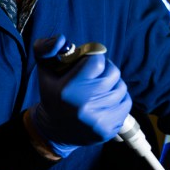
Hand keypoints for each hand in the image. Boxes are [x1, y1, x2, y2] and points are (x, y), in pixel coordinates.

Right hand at [30, 35, 131, 157]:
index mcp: (69, 89)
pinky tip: (106, 101)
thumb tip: (61, 39)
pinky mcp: (108, 129)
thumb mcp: (44, 71)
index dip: (94, 58)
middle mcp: (84, 105)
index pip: (97, 60)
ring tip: (100, 89)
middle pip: (113, 72)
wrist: (55, 131)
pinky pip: (126, 103)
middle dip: (106, 70)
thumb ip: (46, 49)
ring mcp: (98, 119)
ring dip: (113, 84)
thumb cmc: (53, 96)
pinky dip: (119, 99)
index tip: (88, 63)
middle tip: (96, 75)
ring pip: (121, 87)